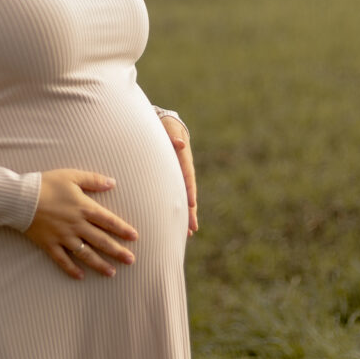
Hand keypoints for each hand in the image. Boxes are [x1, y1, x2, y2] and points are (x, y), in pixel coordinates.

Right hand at [23, 169, 137, 280]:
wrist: (20, 197)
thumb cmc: (46, 184)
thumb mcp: (71, 176)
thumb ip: (93, 180)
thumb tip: (112, 183)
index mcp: (83, 207)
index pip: (108, 220)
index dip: (122, 229)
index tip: (134, 237)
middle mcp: (76, 225)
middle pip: (101, 240)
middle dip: (117, 251)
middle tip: (130, 260)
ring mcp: (63, 237)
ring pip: (85, 254)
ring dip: (99, 264)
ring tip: (112, 273)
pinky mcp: (49, 244)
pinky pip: (62, 260)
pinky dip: (71, 269)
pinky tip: (80, 276)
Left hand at [159, 117, 197, 235]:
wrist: (168, 126)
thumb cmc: (167, 127)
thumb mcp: (169, 128)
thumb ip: (173, 136)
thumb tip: (179, 143)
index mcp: (183, 158)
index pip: (188, 176)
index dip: (190, 190)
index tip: (192, 204)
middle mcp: (185, 169)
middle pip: (189, 192)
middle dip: (191, 211)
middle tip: (192, 228)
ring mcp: (181, 175)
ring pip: (185, 197)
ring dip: (188, 214)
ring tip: (190, 233)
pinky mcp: (175, 179)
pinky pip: (178, 195)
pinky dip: (179, 208)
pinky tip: (178, 224)